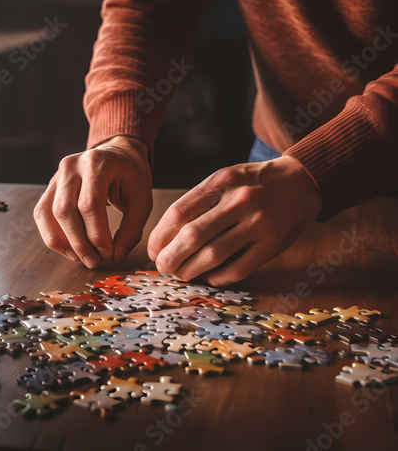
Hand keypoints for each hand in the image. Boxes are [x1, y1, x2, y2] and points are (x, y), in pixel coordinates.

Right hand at [34, 136, 152, 267]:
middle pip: (64, 210)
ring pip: (47, 213)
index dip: (97, 234)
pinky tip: (70, 248)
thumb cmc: (131, 176)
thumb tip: (116, 257)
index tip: (108, 253)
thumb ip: (131, 229)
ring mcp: (57, 174)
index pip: (90, 204)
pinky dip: (53, 235)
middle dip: (79, 243)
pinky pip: (42, 213)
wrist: (118, 154)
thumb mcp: (142, 199)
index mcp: (98, 163)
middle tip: (94, 261)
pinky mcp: (50, 185)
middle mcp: (72, 166)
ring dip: (62, 242)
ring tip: (81, 258)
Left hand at [147, 156, 321, 285]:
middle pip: (192, 236)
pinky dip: (218, 277)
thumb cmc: (254, 183)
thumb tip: (166, 236)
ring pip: (214, 255)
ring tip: (180, 274)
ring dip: (190, 270)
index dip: (160, 236)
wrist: (301, 181)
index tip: (153, 249)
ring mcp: (259, 223)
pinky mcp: (273, 244)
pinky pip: (238, 268)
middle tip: (163, 267)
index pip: (179, 212)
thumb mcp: (225, 179)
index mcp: (222, 181)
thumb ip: (199, 201)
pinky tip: (208, 277)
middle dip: (170, 257)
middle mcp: (240, 200)